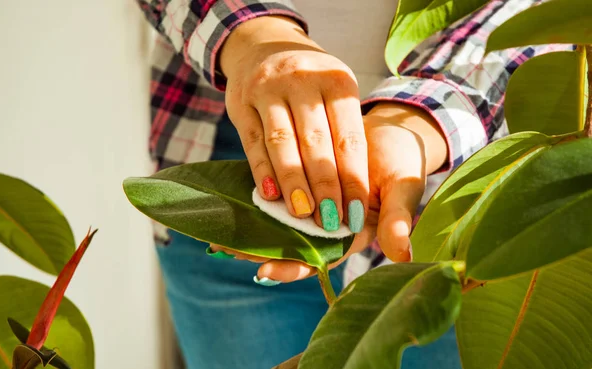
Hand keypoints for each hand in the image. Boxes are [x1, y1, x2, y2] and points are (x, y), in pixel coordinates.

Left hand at [209, 102, 447, 281]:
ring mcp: (317, 204)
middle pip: (294, 246)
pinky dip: (263, 198)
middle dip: (263, 250)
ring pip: (283, 223)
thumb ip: (397, 220)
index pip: (322, 258)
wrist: (392, 130)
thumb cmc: (402, 161)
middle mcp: (331, 224)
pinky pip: (282, 194)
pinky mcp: (305, 181)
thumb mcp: (403, 188)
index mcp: (354, 233)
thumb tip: (402, 254)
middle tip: (228, 251)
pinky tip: (235, 201)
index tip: (264, 270)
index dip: (295, 266)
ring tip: (221, 236)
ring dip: (256, 229)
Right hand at [220, 16, 367, 232]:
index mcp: (337, 81)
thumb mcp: (333, 93)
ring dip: (293, 182)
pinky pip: (253, 141)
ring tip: (302, 213)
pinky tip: (270, 195)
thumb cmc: (309, 84)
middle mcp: (303, 80)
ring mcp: (268, 89)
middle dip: (325, 186)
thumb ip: (341, 134)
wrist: (264, 47)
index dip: (353, 179)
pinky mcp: (241, 102)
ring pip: (283, 142)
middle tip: (330, 221)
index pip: (349, 138)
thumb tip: (350, 196)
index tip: (357, 214)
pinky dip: (262, 170)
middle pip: (316, 142)